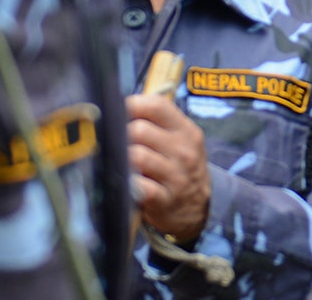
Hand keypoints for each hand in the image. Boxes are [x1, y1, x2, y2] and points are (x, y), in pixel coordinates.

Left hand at [126, 94, 210, 242]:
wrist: (199, 206)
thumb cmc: (179, 166)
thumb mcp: (179, 139)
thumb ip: (155, 122)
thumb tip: (117, 105)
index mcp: (185, 130)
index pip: (156, 105)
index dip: (131, 105)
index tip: (118, 112)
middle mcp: (183, 150)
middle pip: (140, 130)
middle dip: (120, 134)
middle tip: (113, 142)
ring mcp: (175, 176)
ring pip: (136, 156)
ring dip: (121, 159)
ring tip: (117, 161)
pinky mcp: (164, 200)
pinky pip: (139, 187)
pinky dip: (127, 183)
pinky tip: (124, 182)